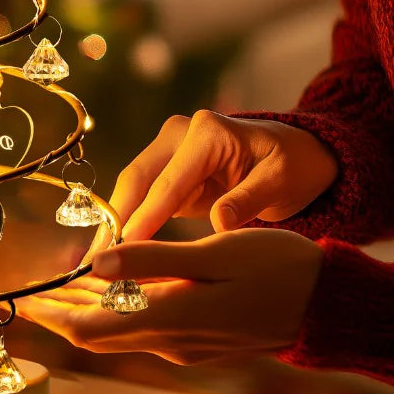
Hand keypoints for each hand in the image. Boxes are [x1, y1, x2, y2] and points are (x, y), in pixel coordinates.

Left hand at [20, 228, 323, 364]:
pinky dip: (113, 307)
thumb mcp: (213, 253)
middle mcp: (168, 340)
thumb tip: (96, 261)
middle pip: (96, 333)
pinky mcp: (194, 337)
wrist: (325, 302)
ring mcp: (182, 343)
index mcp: (169, 319)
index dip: (51, 316)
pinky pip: (139, 325)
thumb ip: (153, 259)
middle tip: (25, 292)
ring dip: (82, 310)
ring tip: (52, 287)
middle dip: (57, 313)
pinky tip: (104, 285)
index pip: (90, 329)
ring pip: (116, 329)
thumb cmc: (274, 267)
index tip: (21, 300)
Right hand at [96, 111, 336, 249]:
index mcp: (207, 133)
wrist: (295, 154)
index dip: (147, 215)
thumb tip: (219, 224)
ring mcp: (169, 151)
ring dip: (115, 222)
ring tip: (97, 260)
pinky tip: (117, 251)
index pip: (169, 180)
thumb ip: (248, 200)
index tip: (127, 246)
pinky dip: (129, 222)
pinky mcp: (166, 171)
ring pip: (132, 187)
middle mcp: (179, 135)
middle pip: (137, 177)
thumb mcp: (282, 181)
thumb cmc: (292, 165)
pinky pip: (142, 197)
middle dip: (116, 218)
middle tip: (98, 258)